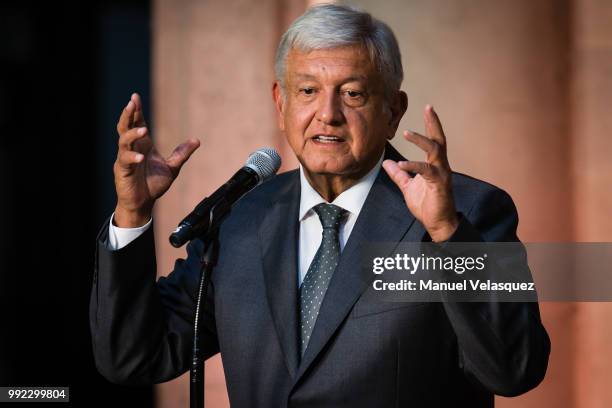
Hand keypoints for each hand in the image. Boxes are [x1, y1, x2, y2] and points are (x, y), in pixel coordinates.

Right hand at [113, 93, 199, 226]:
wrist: (143, 203)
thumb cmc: (153, 185)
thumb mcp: (172, 167)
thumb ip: (182, 153)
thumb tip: (197, 140)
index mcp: (143, 145)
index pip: (138, 124)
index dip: (136, 111)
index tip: (135, 97)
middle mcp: (132, 149)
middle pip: (126, 127)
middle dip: (128, 115)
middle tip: (131, 103)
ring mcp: (125, 159)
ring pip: (123, 141)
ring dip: (132, 134)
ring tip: (143, 130)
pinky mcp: (122, 171)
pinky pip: (125, 160)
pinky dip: (132, 157)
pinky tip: (140, 157)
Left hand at [382, 105, 457, 241]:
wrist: (437, 224)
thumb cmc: (427, 205)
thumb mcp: (408, 187)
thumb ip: (399, 174)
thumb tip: (388, 162)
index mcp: (434, 165)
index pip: (434, 141)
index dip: (431, 125)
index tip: (428, 109)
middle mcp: (441, 166)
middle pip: (439, 140)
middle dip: (434, 123)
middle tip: (429, 107)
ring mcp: (442, 174)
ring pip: (435, 151)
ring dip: (421, 141)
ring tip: (407, 133)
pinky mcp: (439, 185)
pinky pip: (426, 171)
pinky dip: (413, 166)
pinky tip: (401, 163)